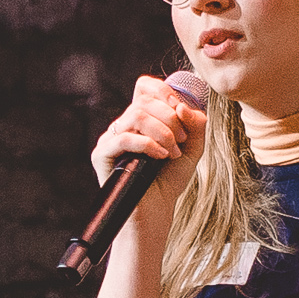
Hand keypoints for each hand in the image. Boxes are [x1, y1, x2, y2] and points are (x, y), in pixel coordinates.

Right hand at [86, 74, 211, 226]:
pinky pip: (124, 138)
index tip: (181, 109)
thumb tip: (182, 105)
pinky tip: (160, 157)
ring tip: (172, 153)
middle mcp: (124, 125)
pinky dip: (148, 144)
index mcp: (143, 118)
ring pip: (136, 115)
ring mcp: (112, 139)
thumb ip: (196, 123)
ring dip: (162, 131)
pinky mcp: (102, 155)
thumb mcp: (193, 148)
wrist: (157, 211)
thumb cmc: (170, 179)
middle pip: (144, 100)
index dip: (164, 90)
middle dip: (169, 117)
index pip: (145, 86)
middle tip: (182, 140)